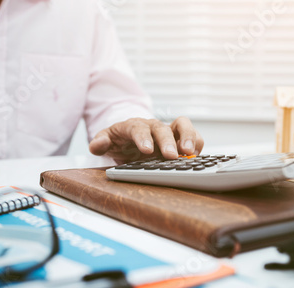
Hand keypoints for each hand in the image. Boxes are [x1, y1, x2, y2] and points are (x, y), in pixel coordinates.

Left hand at [89, 116, 203, 161]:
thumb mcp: (106, 142)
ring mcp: (168, 130)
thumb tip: (96, 145)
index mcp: (134, 126)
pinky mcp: (180, 138)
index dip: (143, 138)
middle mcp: (153, 126)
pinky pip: (193, 135)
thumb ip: (99, 143)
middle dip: (167, 141)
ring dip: (188, 138)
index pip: (138, 128)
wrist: (130, 138)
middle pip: (162, 128)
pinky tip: (195, 156)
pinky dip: (197, 144)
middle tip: (171, 155)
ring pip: (183, 125)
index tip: (147, 150)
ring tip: (190, 152)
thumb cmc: (119, 140)